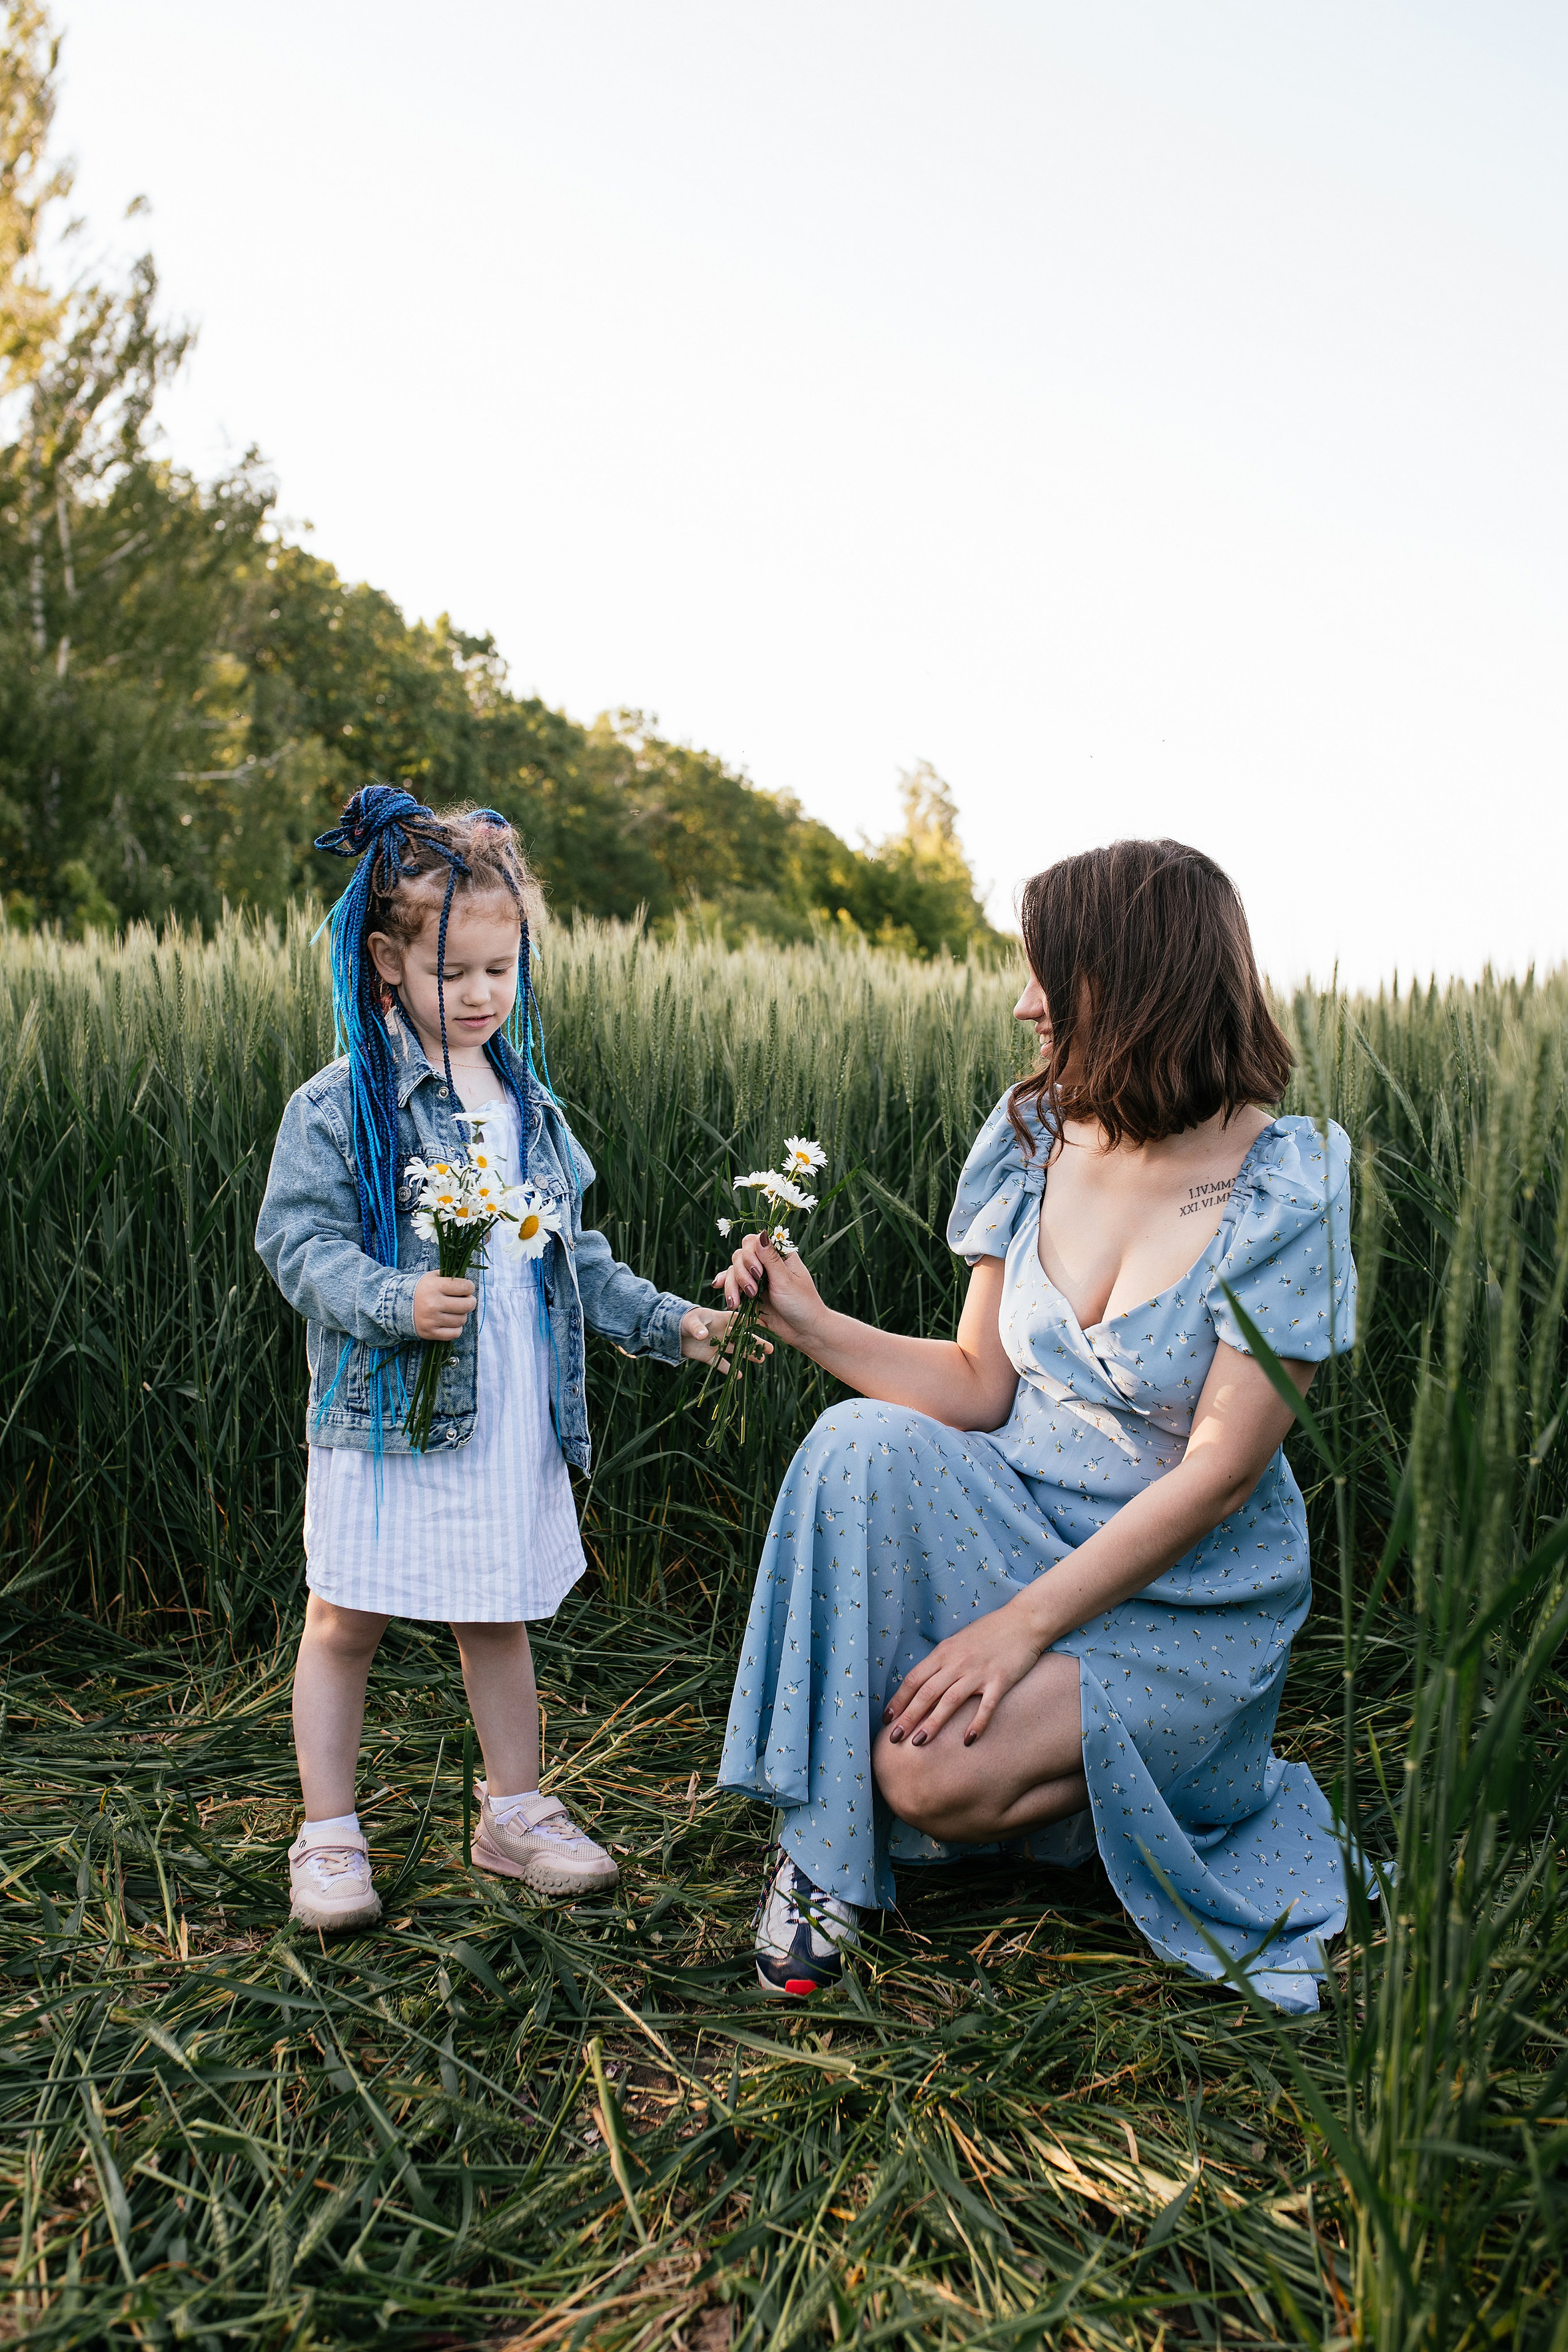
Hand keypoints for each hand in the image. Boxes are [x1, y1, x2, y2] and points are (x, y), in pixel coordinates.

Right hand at [413, 1273, 477, 1340]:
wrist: (400, 1306)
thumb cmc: (423, 1290)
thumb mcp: (433, 1277)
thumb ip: (451, 1277)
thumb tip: (469, 1285)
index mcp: (434, 1286)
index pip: (464, 1287)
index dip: (469, 1287)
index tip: (466, 1289)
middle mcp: (433, 1303)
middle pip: (467, 1305)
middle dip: (470, 1302)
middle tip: (465, 1300)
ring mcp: (432, 1320)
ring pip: (462, 1320)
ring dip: (461, 1315)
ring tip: (454, 1311)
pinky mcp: (431, 1332)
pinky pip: (455, 1333)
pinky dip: (456, 1328)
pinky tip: (450, 1321)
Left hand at [679, 1306, 771, 1369]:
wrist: (671, 1331)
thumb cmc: (683, 1320)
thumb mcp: (690, 1321)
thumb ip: (698, 1327)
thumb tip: (704, 1336)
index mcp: (721, 1319)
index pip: (740, 1320)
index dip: (753, 1323)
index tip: (767, 1327)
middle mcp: (723, 1332)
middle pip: (743, 1338)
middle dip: (756, 1343)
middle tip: (770, 1349)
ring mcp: (717, 1345)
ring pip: (736, 1351)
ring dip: (747, 1355)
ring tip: (761, 1360)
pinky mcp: (709, 1356)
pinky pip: (721, 1363)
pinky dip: (728, 1369)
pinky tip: (737, 1376)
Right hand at [712, 1233, 827, 1349]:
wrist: (803, 1331)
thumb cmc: (802, 1304)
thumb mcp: (786, 1281)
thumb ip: (771, 1259)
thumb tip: (762, 1233)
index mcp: (780, 1255)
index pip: (754, 1242)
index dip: (750, 1255)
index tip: (758, 1272)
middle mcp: (767, 1264)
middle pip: (740, 1255)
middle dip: (742, 1273)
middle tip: (753, 1291)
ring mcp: (757, 1278)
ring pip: (734, 1270)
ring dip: (732, 1285)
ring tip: (737, 1303)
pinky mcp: (750, 1293)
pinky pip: (733, 1284)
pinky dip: (725, 1286)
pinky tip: (718, 1287)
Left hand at [883, 1598, 1046, 1746]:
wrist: (1024, 1620)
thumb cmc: (990, 1632)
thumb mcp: (958, 1641)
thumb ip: (942, 1661)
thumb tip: (923, 1683)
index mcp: (944, 1652)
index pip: (914, 1679)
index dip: (899, 1700)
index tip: (887, 1719)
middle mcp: (957, 1662)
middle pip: (926, 1693)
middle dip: (908, 1717)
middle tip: (894, 1738)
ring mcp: (979, 1672)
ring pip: (949, 1701)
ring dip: (932, 1723)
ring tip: (918, 1742)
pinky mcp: (1000, 1680)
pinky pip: (986, 1706)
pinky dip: (976, 1723)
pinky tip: (968, 1740)